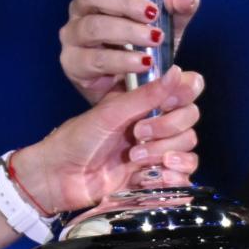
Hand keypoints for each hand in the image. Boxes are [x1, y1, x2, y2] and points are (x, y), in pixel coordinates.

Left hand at [16, 66, 204, 213]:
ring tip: (136, 160)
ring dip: (166, 152)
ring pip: (188, 145)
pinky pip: (183, 174)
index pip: (185, 91)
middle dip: (168, 128)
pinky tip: (156, 176)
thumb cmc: (77, 139)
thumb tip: (178, 71)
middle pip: (189, 119)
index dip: (185, 95)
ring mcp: (156, 150)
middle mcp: (155, 123)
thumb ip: (147, 94)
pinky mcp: (154, 176)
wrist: (59, 177)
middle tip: (137, 136)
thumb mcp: (111, 112)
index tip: (169, 103)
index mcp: (144, 102)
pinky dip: (175, 175)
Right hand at [60, 0, 200, 103]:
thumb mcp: (171, 20)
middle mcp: (83, 6)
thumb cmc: (147, 42)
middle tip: (151, 11)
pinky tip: (143, 61)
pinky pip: (94, 59)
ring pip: (93, 26)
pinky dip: (122, 60)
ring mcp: (74, 33)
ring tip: (154, 39)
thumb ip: (180, 4)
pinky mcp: (73, 62)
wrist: (137, 84)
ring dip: (127, 31)